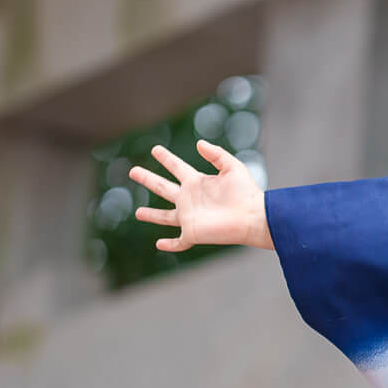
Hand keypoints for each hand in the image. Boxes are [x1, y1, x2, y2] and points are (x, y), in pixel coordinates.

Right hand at [131, 141, 271, 250]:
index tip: (155, 149)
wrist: (254, 217)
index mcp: (198, 182)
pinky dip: (169, 244)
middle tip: (133, 170)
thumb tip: (199, 143)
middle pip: (163, 188)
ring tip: (138, 212)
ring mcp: (190, 217)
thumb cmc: (247, 193)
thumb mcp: (233, 168)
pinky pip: (179, 241)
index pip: (177, 168)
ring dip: (152, 215)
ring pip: (166, 216)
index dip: (166, 158)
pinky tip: (159, 244)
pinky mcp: (193, 233)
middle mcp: (191, 199)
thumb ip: (217, 154)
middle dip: (148, 179)